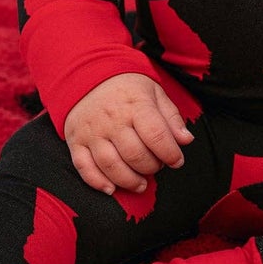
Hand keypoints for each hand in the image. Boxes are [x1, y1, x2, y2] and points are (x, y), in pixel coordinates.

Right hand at [63, 72, 195, 195]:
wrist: (88, 75)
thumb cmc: (126, 88)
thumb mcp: (154, 93)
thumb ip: (171, 118)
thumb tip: (186, 140)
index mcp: (135, 104)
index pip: (156, 136)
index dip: (171, 154)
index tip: (177, 161)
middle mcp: (111, 119)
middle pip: (135, 155)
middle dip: (151, 167)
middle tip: (156, 166)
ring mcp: (91, 131)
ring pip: (111, 165)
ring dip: (129, 181)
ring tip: (141, 183)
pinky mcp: (75, 141)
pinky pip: (84, 167)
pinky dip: (97, 182)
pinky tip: (112, 188)